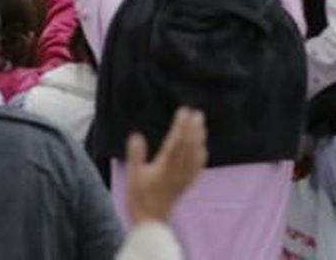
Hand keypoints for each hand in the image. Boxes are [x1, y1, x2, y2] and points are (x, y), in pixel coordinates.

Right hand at [125, 108, 207, 227]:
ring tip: (201, 125)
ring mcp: (183, 179)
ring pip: (195, 156)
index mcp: (165, 167)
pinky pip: (197, 168)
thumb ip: (135, 155)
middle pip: (189, 146)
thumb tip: (136, 135)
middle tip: (197, 113)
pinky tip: (203, 150)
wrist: (150, 223)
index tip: (184, 112)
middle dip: (193, 129)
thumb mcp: (132, 176)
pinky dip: (201, 156)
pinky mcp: (185, 185)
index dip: (180, 126)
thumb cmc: (139, 199)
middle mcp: (177, 172)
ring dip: (199, 139)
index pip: (175, 142)